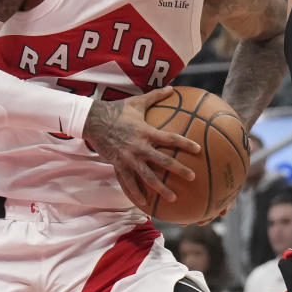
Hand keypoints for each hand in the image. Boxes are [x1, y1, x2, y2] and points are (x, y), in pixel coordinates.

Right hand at [83, 89, 199, 214]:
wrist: (93, 121)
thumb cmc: (117, 110)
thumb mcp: (137, 102)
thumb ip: (156, 96)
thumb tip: (172, 87)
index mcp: (147, 131)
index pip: (170, 138)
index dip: (185, 144)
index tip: (198, 149)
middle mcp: (140, 147)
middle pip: (163, 161)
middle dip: (179, 170)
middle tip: (193, 177)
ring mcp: (129, 158)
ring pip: (148, 177)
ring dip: (161, 188)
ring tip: (174, 198)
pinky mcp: (118, 165)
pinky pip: (129, 182)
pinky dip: (137, 193)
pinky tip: (145, 203)